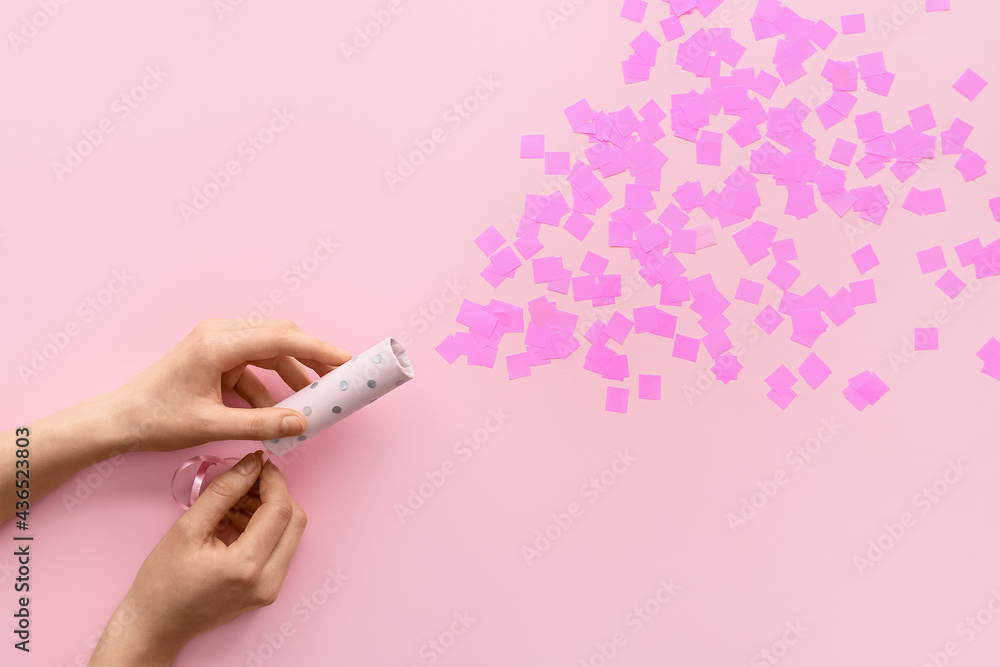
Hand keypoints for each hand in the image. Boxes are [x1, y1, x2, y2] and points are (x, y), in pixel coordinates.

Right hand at [89, 451, 307, 664]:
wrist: (157, 626)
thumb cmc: (163, 581)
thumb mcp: (187, 528)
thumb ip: (223, 491)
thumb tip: (252, 463)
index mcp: (247, 566)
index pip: (280, 510)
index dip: (273, 481)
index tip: (258, 463)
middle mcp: (268, 580)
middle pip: (295, 521)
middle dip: (275, 494)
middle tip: (249, 480)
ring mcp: (271, 589)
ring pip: (290, 534)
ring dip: (270, 510)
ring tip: (236, 501)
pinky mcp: (268, 591)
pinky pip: (280, 549)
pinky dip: (266, 529)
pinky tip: (238, 520)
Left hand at [111, 319, 350, 450]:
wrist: (119, 419)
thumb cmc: (157, 419)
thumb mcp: (212, 426)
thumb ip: (261, 424)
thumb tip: (302, 423)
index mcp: (219, 344)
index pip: (282, 339)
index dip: (318, 350)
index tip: (346, 361)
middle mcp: (221, 334)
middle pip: (280, 336)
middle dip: (311, 357)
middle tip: (338, 377)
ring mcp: (217, 343)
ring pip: (269, 350)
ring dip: (292, 372)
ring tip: (314, 398)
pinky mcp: (215, 356)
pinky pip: (253, 364)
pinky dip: (270, 384)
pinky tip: (278, 410)